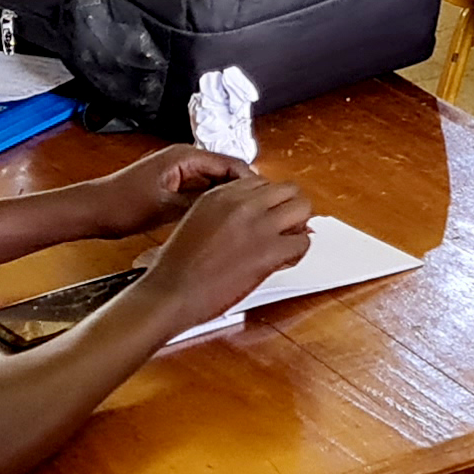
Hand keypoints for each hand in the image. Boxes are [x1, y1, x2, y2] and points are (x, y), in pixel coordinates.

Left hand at [90, 145, 247, 234]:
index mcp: (184, 156)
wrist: (93, 210)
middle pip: (225, 172)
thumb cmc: (122, 204)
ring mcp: (177, 171)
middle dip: (242, 191)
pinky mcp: (172, 185)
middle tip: (260, 212)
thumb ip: (202, 204)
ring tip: (244, 218)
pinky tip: (219, 220)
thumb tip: (232, 208)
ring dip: (227, 198)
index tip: (267, 200)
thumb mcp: (168, 207)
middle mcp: (183, 158)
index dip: (251, 183)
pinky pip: (200, 191)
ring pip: (214, 183)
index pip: (231, 163)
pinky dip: (211, 203)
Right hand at [137, 174, 314, 330]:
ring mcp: (257, 226)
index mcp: (221, 194)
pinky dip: (298, 251)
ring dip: (299, 224)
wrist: (171, 291)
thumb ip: (225, 212)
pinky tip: (284, 259)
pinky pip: (303, 242)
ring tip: (287, 241)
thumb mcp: (197, 220)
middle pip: (288, 189)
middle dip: (291, 206)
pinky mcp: (269, 252)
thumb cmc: (177, 265)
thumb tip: (249, 218)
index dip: (270, 200)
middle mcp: (241, 204)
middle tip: (286, 225)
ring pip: (302, 208)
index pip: (263, 182)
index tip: (269, 214)